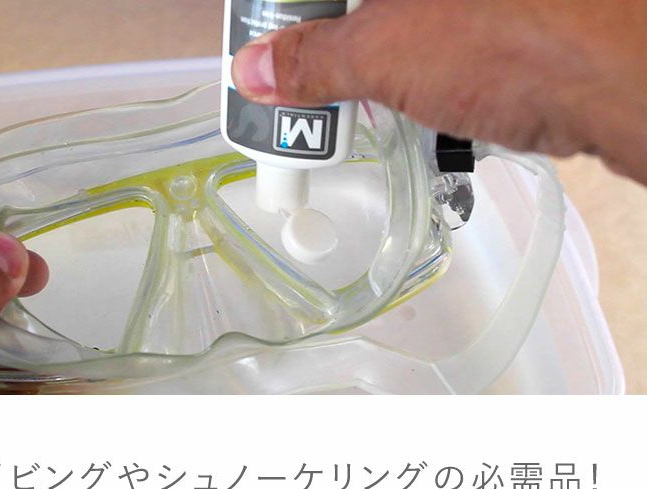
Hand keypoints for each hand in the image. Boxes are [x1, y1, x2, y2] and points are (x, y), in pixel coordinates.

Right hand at [231, 0, 646, 183]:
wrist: (623, 75)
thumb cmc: (514, 42)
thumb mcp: (384, 55)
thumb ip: (314, 60)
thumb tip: (257, 70)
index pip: (326, 2)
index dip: (294, 17)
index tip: (275, 50)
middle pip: (366, 11)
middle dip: (343, 43)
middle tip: (322, 86)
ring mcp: (480, 5)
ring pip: (411, 23)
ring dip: (390, 62)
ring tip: (385, 101)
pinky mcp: (517, 22)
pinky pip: (455, 40)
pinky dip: (437, 69)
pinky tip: (442, 99)